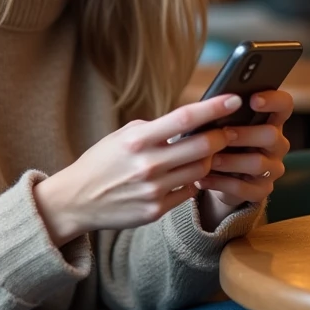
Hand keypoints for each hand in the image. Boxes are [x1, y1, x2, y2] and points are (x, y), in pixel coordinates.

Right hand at [34, 95, 242, 245]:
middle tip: (228, 131)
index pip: (184, 118)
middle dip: (221, 137)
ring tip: (205, 152)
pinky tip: (187, 174)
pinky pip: (189, 192)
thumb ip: (155, 129)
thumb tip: (191, 121)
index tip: (234, 99)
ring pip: (200, 170)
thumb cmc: (102, 162)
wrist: (75, 200)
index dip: (214, 108)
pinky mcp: (155, 210)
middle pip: (203, 147)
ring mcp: (153, 190)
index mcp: (137, 139)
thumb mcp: (122, 136)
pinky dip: (193, 181)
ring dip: (208, 159)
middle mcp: (147, 164)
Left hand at [195, 90, 293, 228]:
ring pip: (258, 163)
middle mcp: (277, 145)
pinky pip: (244, 188)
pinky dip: (220, 182)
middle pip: (271, 135)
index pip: (284, 105)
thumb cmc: (223, 142)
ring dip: (231, 160)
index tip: (253, 99)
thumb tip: (210, 104)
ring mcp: (272, 169)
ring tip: (209, 159)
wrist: (222, 178)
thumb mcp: (224, 125)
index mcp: (271, 121)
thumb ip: (224, 115)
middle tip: (224, 133)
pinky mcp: (261, 191)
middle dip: (246, 134)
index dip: (273, 100)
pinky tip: (202, 179)